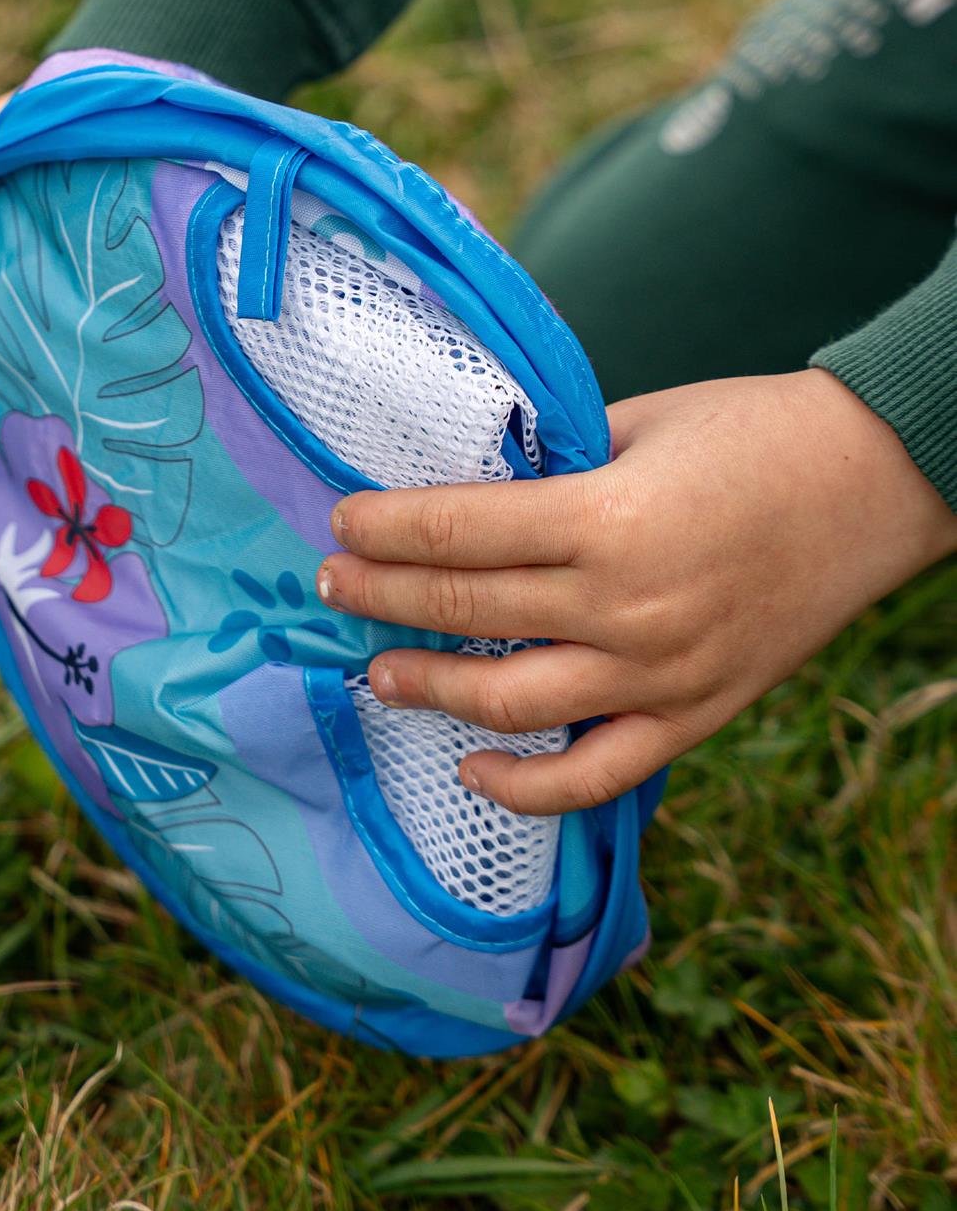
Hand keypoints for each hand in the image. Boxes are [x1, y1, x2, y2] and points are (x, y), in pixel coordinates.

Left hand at [317, 371, 955, 814]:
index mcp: (608, 517)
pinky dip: (527, 786)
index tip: (340, 521)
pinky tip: (472, 767)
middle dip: (382, 595)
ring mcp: (660, 673)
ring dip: (429, 688)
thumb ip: (551, 467)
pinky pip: (596, 774)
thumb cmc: (753, 432)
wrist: (877, 483)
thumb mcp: (637, 423)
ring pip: (510, 703)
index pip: (458, 530)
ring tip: (377, 670)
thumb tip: (464, 494)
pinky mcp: (694, 714)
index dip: (384, 526)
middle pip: (467, 608)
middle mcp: (626, 606)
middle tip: (333, 582)